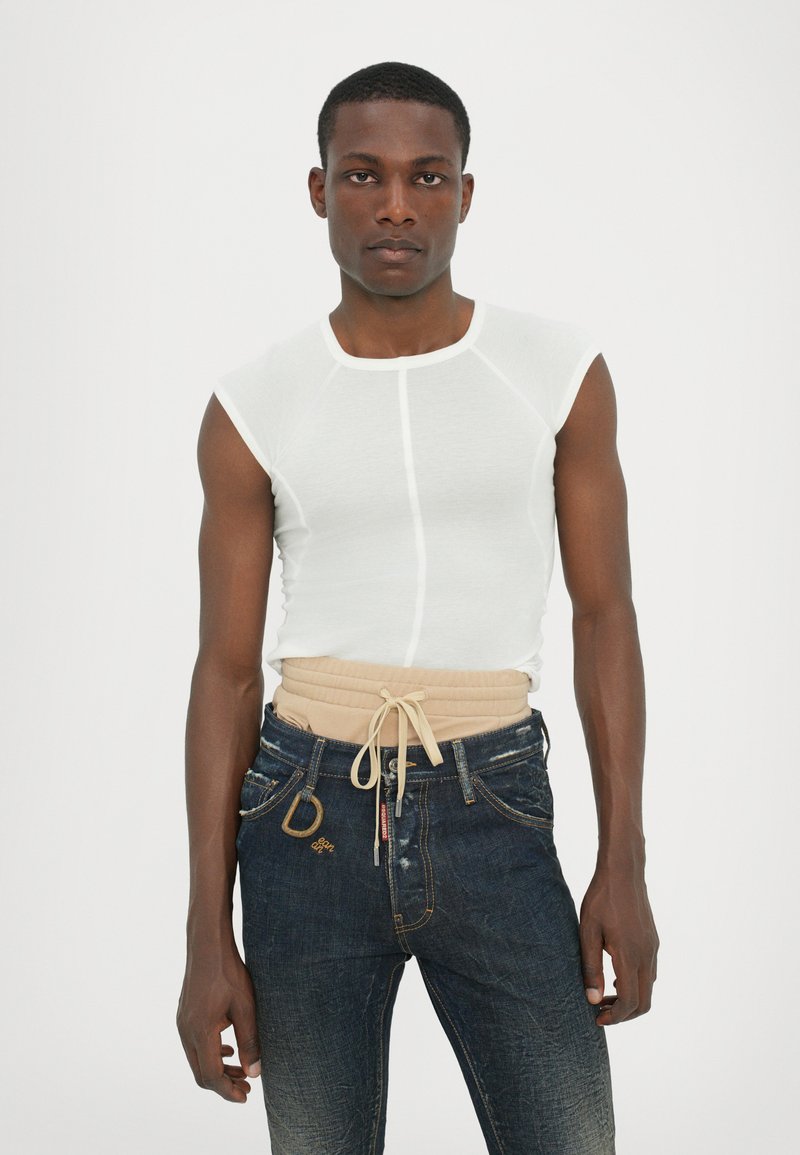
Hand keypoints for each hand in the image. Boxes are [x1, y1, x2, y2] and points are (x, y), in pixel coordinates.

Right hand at [176, 940, 261, 1101]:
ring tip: (241, 1071)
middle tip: (247, 1088)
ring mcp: (182, 1023)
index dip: (228, 1090)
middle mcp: (186, 1031)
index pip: (211, 1076)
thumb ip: (250, 1042)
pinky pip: (194, 1045)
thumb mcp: (245, 1008)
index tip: (246, 1096)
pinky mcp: (184, 1015)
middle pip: (201, 1073)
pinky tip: (228, 1049)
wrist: (207, 945)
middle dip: (223, 1084)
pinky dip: (211, 1054)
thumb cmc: (229, 973)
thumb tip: (255, 1073)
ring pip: (197, 1060)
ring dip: (218, 1069)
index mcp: (201, 1032)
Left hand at [579, 865, 658, 1025]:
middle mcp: (647, 955)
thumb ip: (591, 967)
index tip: (597, 1018)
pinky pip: (649, 973)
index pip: (629, 1001)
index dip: (615, 1017)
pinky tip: (615, 974)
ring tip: (604, 994)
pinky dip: (635, 983)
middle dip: (624, 1014)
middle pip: (644, 1002)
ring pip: (648, 988)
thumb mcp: (588, 932)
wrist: (623, 871)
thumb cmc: (601, 899)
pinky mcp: (653, 941)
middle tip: (600, 1012)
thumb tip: (593, 999)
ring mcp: (653, 948)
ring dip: (630, 999)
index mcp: (629, 955)